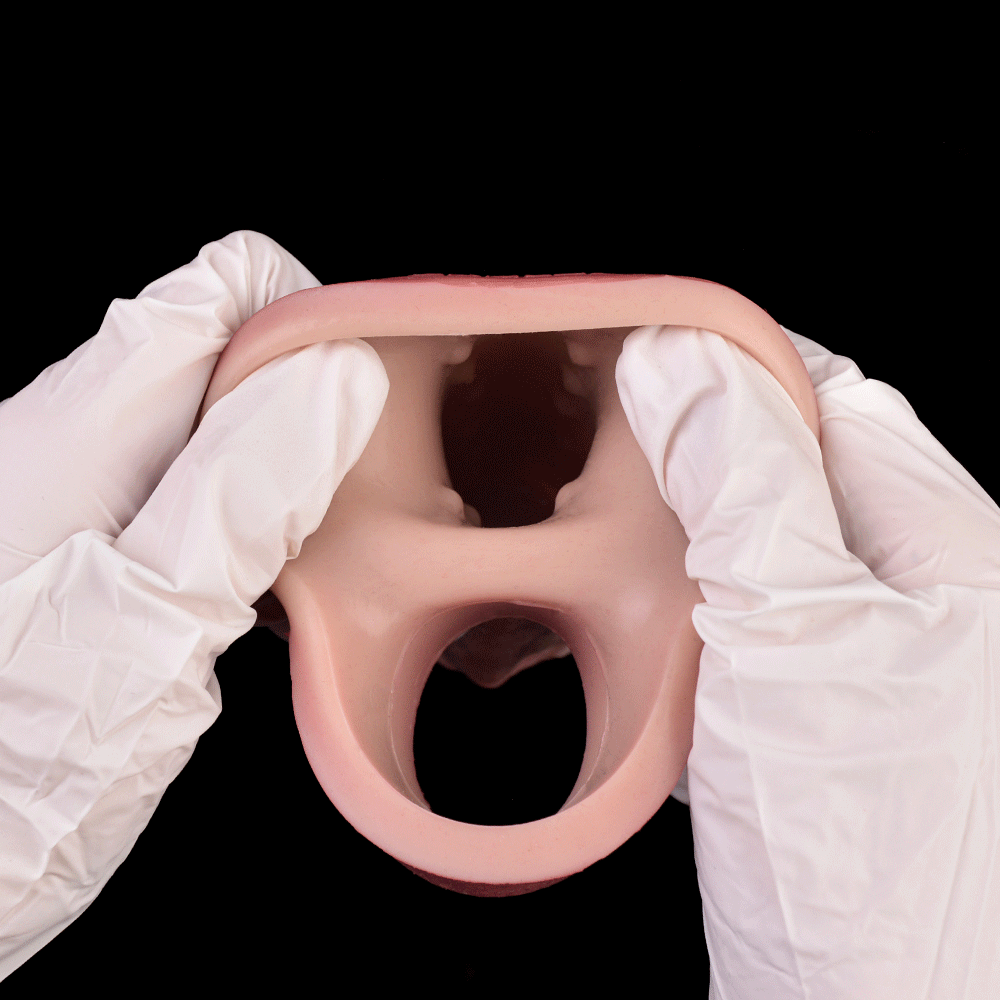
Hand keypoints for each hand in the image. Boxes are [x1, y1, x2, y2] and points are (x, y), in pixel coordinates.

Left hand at [0, 232, 388, 977]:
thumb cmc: (13, 774)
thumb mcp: (148, 623)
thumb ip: (241, 493)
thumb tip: (335, 384)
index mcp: (73, 440)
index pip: (206, 303)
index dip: (302, 316)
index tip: (373, 383)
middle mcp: (69, 452)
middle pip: (218, 358)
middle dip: (310, 393)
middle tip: (372, 481)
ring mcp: (85, 506)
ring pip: (218, 430)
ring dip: (292, 461)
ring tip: (341, 534)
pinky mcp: (102, 560)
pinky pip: (201, 498)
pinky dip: (259, 518)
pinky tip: (280, 578)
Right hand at [615, 325, 998, 997]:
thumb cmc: (876, 849)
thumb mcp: (796, 626)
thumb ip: (743, 481)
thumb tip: (682, 362)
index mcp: (945, 545)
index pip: (832, 402)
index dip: (737, 369)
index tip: (645, 356)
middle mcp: (915, 595)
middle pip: (789, 474)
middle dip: (698, 451)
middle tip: (604, 447)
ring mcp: (859, 659)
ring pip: (754, 554)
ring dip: (681, 537)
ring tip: (604, 527)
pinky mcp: (808, 718)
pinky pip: (738, 630)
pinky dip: (681, 615)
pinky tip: (636, 625)